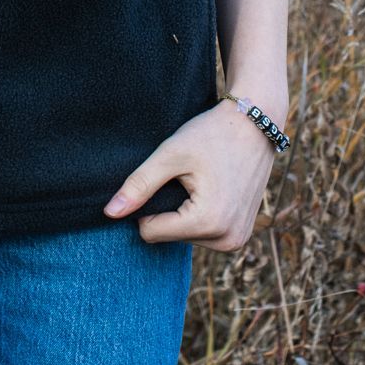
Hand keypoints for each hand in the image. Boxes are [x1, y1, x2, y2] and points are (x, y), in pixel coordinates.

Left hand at [103, 98, 279, 247]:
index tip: (163, 177)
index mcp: (208, 222)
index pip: (150, 232)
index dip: (147, 203)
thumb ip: (140, 185)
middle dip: (169, 208)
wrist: (256, 123)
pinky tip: (211, 189)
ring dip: (184, 212)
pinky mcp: (240, 237)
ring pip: (184, 236)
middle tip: (186, 176)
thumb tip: (109, 213)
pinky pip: (202, 235)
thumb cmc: (212, 133)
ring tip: (200, 180)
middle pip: (168, 236)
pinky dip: (199, 215)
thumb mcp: (171, 154)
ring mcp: (236, 242)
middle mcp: (226, 241)